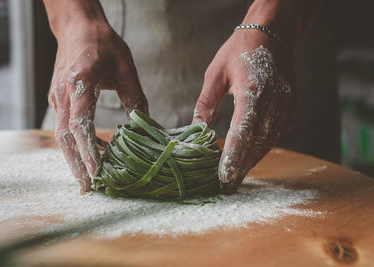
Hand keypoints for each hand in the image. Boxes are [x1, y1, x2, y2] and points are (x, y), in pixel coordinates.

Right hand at [48, 22, 147, 192]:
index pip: (80, 124)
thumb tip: (146, 126)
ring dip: (75, 157)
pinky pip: (66, 126)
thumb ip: (135, 98)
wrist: (77, 26)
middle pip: (66, 137)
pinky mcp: (59, 99)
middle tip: (88, 187)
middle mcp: (63, 94)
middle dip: (76, 164)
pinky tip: (91, 151)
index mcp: (80, 84)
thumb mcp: (125, 68)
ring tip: (89, 177)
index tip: (96, 171)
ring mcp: (57, 97)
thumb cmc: (101, 43)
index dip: (87, 150)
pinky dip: (77, 143)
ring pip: (63, 135)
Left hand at [193, 28, 294, 192]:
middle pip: (258, 141)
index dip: (234, 154)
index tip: (224, 175)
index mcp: (252, 90)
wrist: (271, 35)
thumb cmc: (238, 51)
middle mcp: (273, 100)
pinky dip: (261, 148)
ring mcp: (285, 105)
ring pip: (269, 141)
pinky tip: (249, 158)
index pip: (243, 130)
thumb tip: (196, 132)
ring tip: (236, 177)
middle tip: (226, 185)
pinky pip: (275, 134)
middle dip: (242, 165)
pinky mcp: (290, 107)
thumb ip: (206, 105)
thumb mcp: (215, 75)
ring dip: (252, 161)